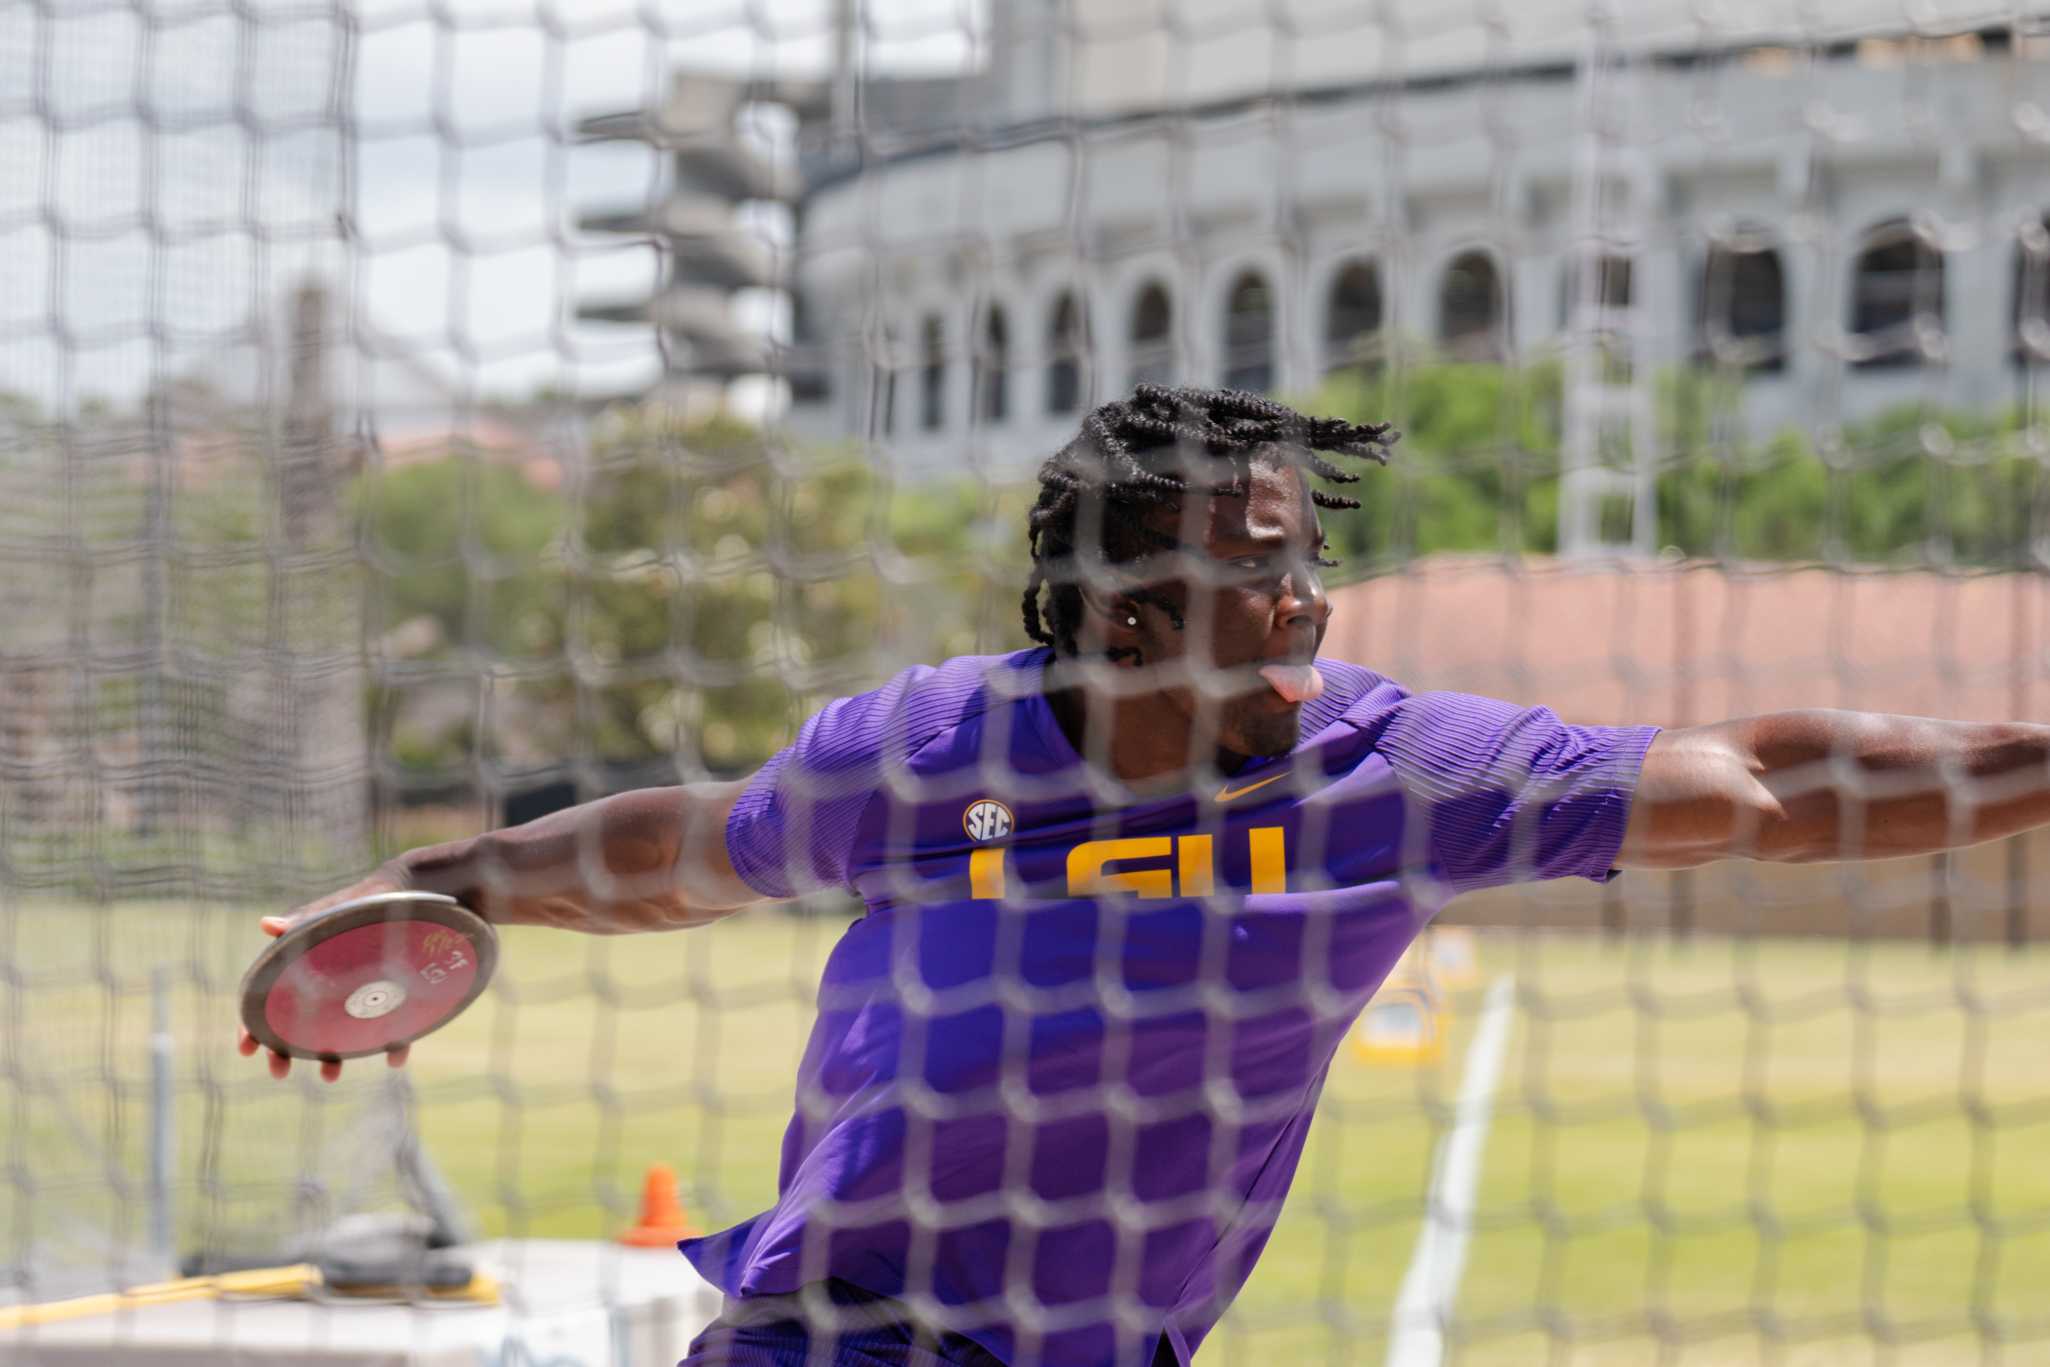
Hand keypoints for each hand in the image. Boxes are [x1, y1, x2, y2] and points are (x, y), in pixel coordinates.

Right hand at [236, 864, 417, 1083]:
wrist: (435, 887)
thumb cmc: (381, 893)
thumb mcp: (345, 907)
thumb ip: (308, 920)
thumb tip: (266, 925)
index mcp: (312, 959)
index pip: (272, 995)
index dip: (254, 1022)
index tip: (245, 1049)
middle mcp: (336, 979)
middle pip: (299, 1020)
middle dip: (285, 1049)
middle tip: (279, 1073)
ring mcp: (368, 991)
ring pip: (341, 1031)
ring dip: (332, 1056)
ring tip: (330, 1077)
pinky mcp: (403, 996)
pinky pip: (396, 1028)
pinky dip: (395, 1044)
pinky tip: (396, 1058)